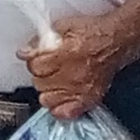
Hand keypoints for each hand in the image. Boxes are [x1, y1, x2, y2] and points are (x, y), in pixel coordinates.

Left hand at [25, 1, 139, 119]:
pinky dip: (59, 108)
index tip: (39, 59)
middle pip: (39, 84)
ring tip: (55, 81)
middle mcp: (73, 74)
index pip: (34, 66)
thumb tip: (24, 52)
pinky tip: (61, 97)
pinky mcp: (88, 99)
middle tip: (49, 68)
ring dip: (48, 90)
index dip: (34, 62)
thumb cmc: (92, 33)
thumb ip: (40, 40)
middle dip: (40, 75)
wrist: (116, 41)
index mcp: (66, 54)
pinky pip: (64, 113)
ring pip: (47, 100)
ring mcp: (80, 89)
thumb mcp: (63, 26)